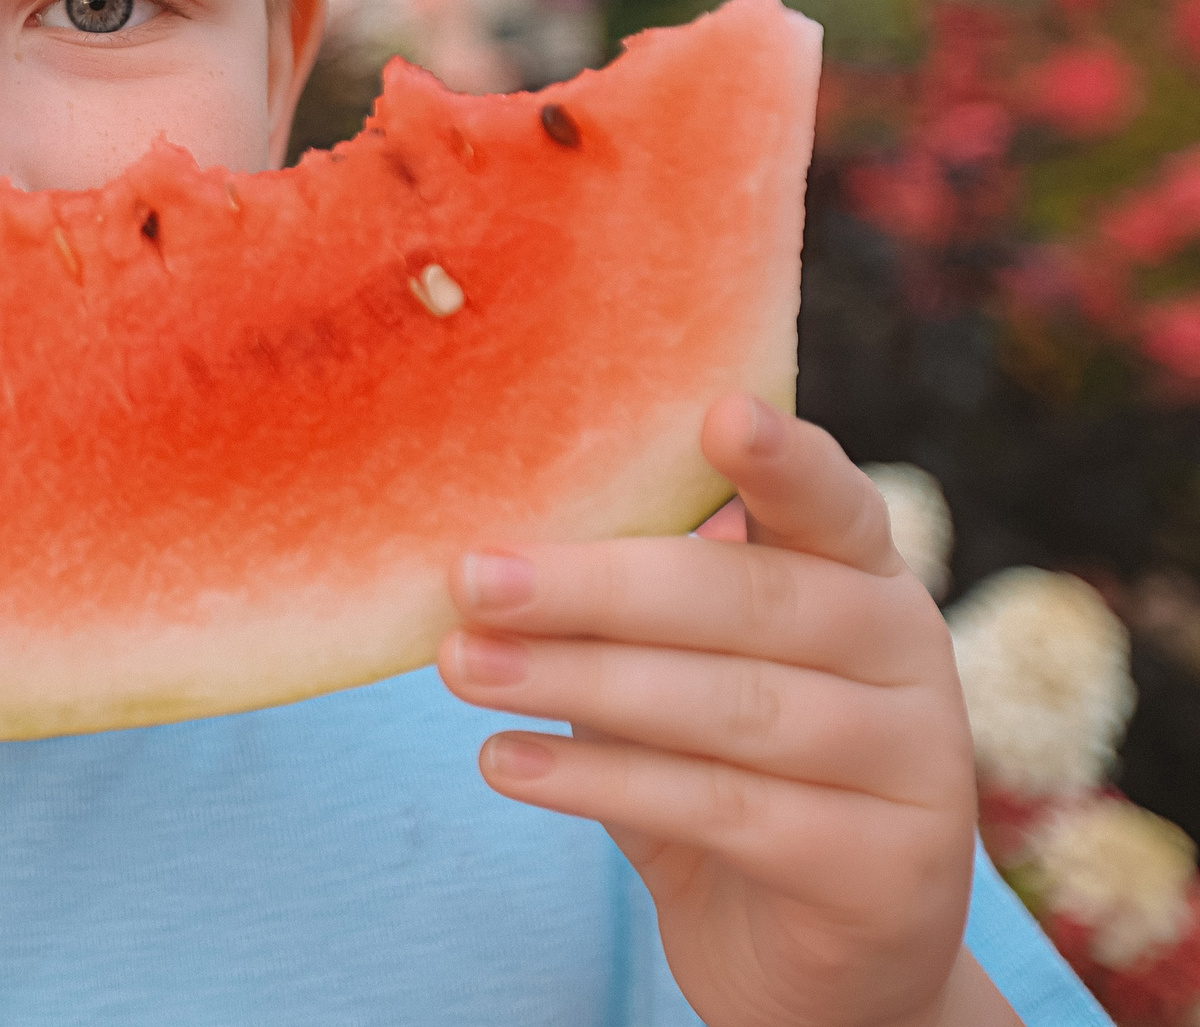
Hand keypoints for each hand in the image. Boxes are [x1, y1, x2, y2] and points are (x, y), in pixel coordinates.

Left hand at [437, 397, 1000, 1026]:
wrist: (814, 960)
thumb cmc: (724, 775)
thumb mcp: (680, 674)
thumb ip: (624, 609)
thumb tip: (480, 554)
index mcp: (863, 576)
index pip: (830, 501)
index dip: (781, 459)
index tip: (718, 413)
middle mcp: (907, 654)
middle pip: (745, 602)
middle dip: (595, 588)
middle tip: (472, 577)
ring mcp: (913, 764)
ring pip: (728, 707)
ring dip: (577, 684)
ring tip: (461, 668)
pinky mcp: (882, 869)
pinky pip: (724, 810)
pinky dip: (601, 783)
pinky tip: (506, 763)